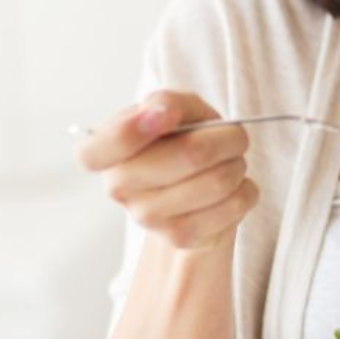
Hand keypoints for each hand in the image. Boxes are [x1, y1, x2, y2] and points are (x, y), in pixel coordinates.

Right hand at [77, 90, 257, 250]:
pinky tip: (233, 186)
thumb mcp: (176, 107)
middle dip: (227, 139)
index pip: (94, 153)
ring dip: (238, 164)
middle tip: (233, 136)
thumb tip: (163, 112)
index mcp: (104, 151)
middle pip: (190, 154)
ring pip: (218, 181)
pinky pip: (233, 206)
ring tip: (231, 162)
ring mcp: (147, 217)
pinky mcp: (180, 237)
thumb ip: (167, 101)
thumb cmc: (183, 137)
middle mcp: (118, 187)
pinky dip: (245, 190)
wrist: (197, 181)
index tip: (167, 116)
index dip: (130, 132)